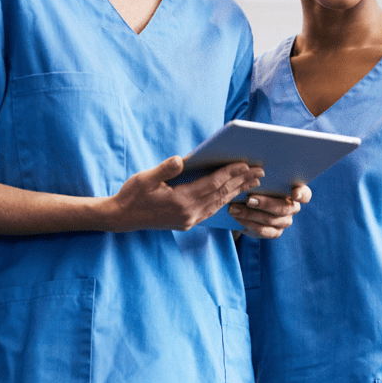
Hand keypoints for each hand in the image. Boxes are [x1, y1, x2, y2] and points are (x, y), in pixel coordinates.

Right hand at [103, 157, 264, 231]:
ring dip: (236, 191)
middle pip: (220, 195)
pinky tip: (231, 194)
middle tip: (259, 171)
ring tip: (252, 182)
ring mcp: (189, 220)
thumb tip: (180, 160)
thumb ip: (164, 169)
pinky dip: (224, 200)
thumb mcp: (145, 178)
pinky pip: (211, 210)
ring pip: (219, 203)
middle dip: (240, 182)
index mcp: (180, 201)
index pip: (212, 185)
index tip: (245, 164)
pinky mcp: (186, 222)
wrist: (122, 218)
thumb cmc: (132, 195)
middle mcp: (189, 213)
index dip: (230, 173)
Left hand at [227, 184, 310, 238]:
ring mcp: (285, 221)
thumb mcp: (260, 179)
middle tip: (248, 199)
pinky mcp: (275, 232)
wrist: (248, 206)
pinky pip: (263, 230)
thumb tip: (251, 169)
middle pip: (284, 208)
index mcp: (295, 191)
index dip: (301, 194)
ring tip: (233, 208)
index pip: (305, 194)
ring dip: (250, 214)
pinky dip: (248, 223)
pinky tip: (237, 217)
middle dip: (265, 204)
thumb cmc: (257, 186)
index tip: (294, 193)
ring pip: (270, 220)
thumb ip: (261, 176)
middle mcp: (293, 207)